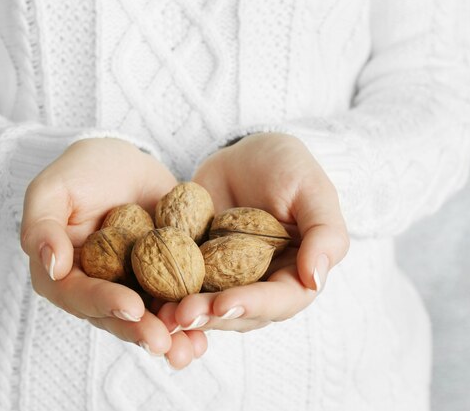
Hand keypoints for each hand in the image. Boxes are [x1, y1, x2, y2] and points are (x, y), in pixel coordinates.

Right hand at [20, 138, 206, 367]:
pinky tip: (212, 323)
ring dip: (172, 335)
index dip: (105, 304)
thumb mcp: (51, 190)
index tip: (133, 309)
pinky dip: (193, 314)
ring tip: (192, 348)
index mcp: (64, 276)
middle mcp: (98, 289)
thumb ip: (41, 227)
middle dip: (143, 332)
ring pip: (150, 317)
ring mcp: (132, 286)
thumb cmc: (79, 172)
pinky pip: (177, 299)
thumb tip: (51, 266)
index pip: (81, 296)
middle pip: (118, 318)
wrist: (121, 162)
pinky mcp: (162, 277)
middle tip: (166, 343)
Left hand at [158, 133, 348, 333]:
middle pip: (239, 312)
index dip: (253, 305)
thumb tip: (316, 279)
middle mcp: (261, 285)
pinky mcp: (197, 268)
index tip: (224, 304)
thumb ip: (324, 233)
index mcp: (295, 274)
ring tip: (160, 315)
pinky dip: (165, 296)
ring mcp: (227, 280)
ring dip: (185, 313)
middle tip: (180, 315)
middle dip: (210, 315)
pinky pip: (181, 286)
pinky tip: (145, 299)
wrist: (243, 153)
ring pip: (208, 306)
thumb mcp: (313, 190)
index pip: (280, 300)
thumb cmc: (287, 166)